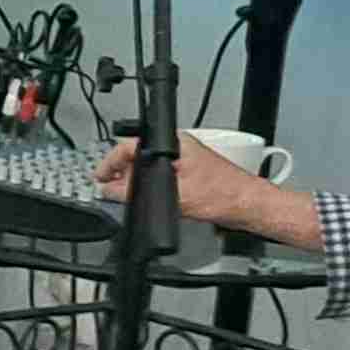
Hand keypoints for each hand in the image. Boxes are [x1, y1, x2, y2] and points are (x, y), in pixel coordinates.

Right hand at [96, 135, 303, 240]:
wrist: (249, 206)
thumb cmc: (224, 195)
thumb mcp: (173, 194)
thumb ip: (136, 191)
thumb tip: (111, 190)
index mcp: (175, 144)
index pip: (131, 147)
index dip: (110, 163)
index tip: (99, 176)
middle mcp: (180, 148)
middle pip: (139, 157)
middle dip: (122, 174)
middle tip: (110, 190)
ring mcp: (186, 160)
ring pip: (150, 169)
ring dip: (138, 182)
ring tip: (128, 197)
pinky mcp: (191, 174)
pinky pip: (163, 177)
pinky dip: (153, 187)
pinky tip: (154, 200)